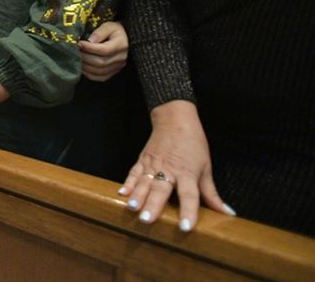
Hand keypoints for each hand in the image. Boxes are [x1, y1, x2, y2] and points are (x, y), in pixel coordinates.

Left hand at [78, 21, 128, 81]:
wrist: (126, 39)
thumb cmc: (115, 31)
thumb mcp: (109, 26)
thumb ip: (99, 32)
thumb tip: (89, 41)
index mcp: (121, 45)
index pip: (104, 50)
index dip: (89, 48)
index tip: (79, 43)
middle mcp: (121, 58)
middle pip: (100, 62)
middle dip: (85, 57)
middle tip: (75, 51)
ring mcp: (118, 67)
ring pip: (99, 71)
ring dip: (85, 66)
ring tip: (77, 58)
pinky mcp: (114, 72)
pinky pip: (100, 78)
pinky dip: (89, 74)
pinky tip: (82, 67)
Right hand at [118, 100, 232, 231]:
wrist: (175, 120)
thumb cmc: (193, 144)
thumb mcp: (206, 168)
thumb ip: (212, 194)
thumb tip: (227, 213)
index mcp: (187, 173)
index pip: (189, 195)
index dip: (189, 212)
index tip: (185, 227)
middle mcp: (168, 170)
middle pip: (161, 189)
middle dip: (153, 205)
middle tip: (146, 220)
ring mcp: (153, 164)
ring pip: (144, 182)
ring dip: (137, 195)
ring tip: (131, 208)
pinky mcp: (142, 160)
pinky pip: (133, 173)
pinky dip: (127, 183)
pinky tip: (121, 193)